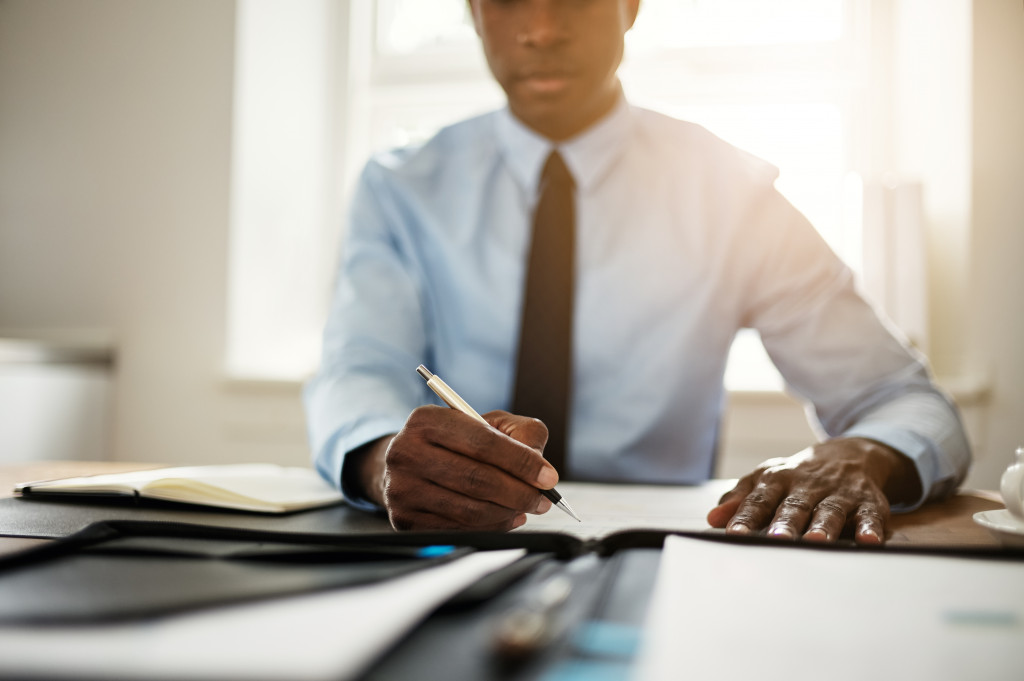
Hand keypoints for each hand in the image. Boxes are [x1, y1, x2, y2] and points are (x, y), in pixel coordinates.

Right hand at [353, 407, 558, 530]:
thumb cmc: (454, 442)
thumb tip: (540, 463)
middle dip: (520, 492)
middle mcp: (406, 452)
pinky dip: (490, 528)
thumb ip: (520, 433)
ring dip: (507, 513)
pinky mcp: (403, 519)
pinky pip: (458, 530)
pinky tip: (504, 518)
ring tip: (526, 508)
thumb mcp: (486, 423)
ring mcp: (402, 488)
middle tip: (543, 499)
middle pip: (477, 479)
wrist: (408, 464)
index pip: (483, 443)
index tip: (548, 476)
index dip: (521, 462)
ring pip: (470, 509)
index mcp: (426, 420)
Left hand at [706, 438, 920, 543]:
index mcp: (778, 480)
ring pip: (830, 511)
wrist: (848, 454)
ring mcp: (839, 493)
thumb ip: (740, 498)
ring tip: (817, 542)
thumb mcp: (766, 479)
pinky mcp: (868, 502)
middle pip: (794, 506)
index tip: (733, 534)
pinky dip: (871, 528)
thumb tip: (713, 519)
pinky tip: (869, 542)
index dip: (745, 516)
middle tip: (776, 540)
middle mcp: (808, 485)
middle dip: (785, 524)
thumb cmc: (797, 475)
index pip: (759, 500)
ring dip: (824, 527)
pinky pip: (870, 515)